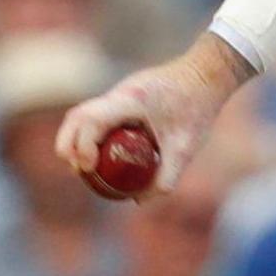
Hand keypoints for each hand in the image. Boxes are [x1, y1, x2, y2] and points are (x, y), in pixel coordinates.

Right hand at [55, 35, 251, 197]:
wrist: (207, 75)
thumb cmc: (199, 107)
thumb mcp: (187, 146)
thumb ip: (167, 176)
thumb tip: (139, 200)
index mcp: (133, 99)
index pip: (92, 120)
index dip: (83, 145)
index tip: (89, 169)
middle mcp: (119, 93)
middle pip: (77, 116)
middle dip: (69, 145)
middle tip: (79, 171)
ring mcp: (118, 93)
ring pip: (82, 113)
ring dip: (75, 139)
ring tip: (84, 168)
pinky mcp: (122, 98)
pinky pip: (95, 115)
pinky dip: (88, 134)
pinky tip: (99, 157)